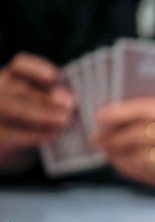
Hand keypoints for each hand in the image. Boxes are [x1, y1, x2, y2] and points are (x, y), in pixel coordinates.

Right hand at [0, 52, 73, 172]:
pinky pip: (11, 132)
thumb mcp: (43, 105)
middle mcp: (0, 92)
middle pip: (19, 88)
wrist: (11, 148)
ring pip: (15, 108)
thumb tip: (75, 100)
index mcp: (13, 78)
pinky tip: (53, 134)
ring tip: (65, 120)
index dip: (36, 68)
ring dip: (42, 114)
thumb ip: (54, 98)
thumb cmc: (34, 121)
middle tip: (70, 103)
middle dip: (46, 96)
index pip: (20, 66)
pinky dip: (35, 134)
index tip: (54, 76)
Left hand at [92, 98, 154, 196]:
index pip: (142, 111)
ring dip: (116, 153)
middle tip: (97, 137)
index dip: (117, 114)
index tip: (100, 117)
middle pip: (135, 134)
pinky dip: (128, 168)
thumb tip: (128, 119)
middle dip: (111, 136)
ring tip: (105, 150)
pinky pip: (146, 173)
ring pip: (137, 155)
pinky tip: (119, 163)